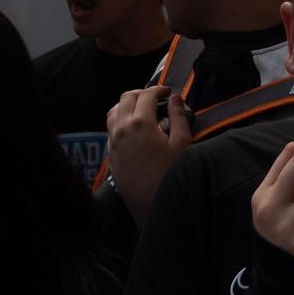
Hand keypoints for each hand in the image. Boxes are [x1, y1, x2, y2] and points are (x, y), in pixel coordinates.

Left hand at [105, 85, 194, 218]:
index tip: (169, 93)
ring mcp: (114, 143)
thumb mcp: (182, 143)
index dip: (159, 89)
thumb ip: (179, 116)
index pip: (147, 94)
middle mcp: (122, 129)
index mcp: (141, 123)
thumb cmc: (170, 175)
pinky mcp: (112, 156)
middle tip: (156, 98)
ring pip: (113, 112)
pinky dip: (120, 122)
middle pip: (126, 98)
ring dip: (127, 105)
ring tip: (142, 110)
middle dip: (141, 93)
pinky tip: (134, 130)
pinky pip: (111, 130)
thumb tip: (175, 99)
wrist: (152, 205)